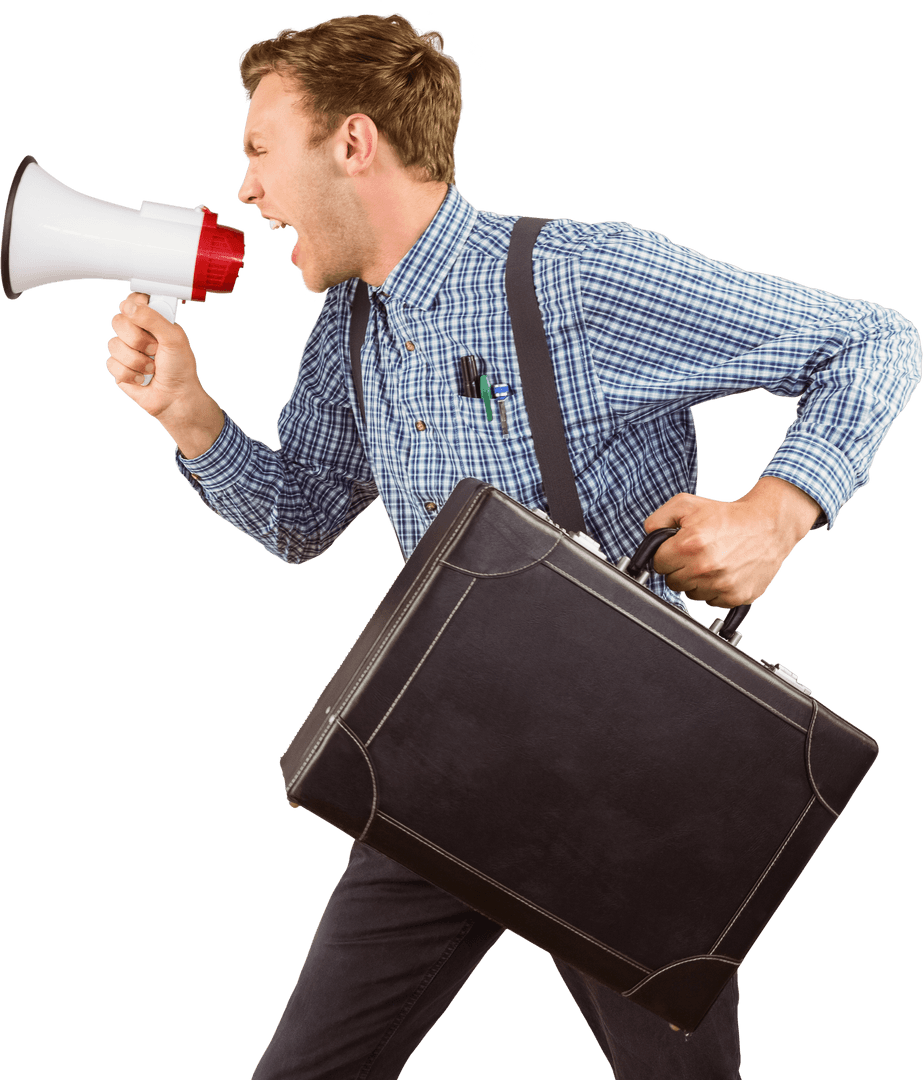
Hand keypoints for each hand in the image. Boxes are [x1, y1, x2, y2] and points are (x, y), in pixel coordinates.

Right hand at [106, 293, 201, 417]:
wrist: (175, 398)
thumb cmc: (180, 368)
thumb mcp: (173, 338)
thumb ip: (153, 318)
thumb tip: (129, 306)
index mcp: (152, 321)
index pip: (133, 301)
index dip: (134, 305)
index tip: (144, 315)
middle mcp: (137, 333)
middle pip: (118, 321)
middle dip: (138, 339)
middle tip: (155, 350)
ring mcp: (126, 350)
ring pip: (113, 345)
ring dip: (137, 361)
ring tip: (152, 368)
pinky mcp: (119, 368)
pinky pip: (112, 364)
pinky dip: (130, 374)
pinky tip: (142, 379)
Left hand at [643, 478, 821, 607]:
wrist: (768, 525)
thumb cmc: (728, 516)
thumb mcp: (686, 504)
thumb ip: (658, 519)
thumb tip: (647, 537)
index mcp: (689, 545)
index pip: (658, 564)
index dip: (666, 554)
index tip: (677, 549)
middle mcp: (704, 567)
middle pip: (672, 582)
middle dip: (680, 568)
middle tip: (696, 553)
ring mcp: (721, 585)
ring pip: (691, 593)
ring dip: (697, 581)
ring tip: (712, 561)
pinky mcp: (736, 596)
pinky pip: (712, 601)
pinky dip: (715, 589)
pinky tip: (724, 571)